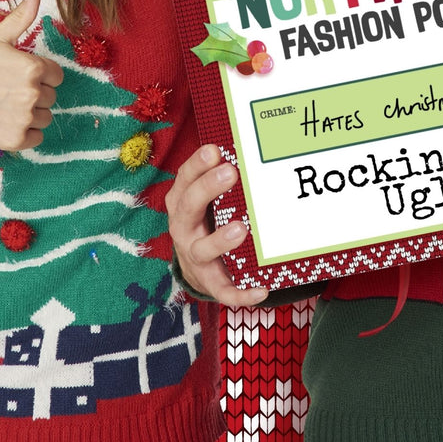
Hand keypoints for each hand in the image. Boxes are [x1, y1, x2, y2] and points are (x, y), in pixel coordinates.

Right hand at [0, 0, 62, 149]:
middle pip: (51, 96)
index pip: (56, 74)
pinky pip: (37, 138)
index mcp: (33, 68)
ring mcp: (24, 119)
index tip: (17, 75)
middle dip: (33, 93)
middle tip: (6, 90)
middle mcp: (32, 94)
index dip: (38, 74)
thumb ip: (22, 15)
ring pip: (45, 117)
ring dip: (30, 113)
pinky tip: (4, 121)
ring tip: (4, 105)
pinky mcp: (16, 140)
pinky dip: (24, 133)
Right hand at [166, 145, 268, 307]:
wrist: (194, 264)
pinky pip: (223, 289)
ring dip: (220, 240)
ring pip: (203, 249)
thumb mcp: (204, 197)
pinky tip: (261, 289)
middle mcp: (183, 227)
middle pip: (189, 206)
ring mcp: (194, 255)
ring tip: (241, 228)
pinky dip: (240, 292)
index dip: (197, 165)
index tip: (214, 150)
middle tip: (230, 172)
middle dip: (208, 188)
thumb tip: (244, 149)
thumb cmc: (205, 219)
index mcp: (181, 201)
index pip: (184, 179)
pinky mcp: (209, 280)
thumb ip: (217, 175)